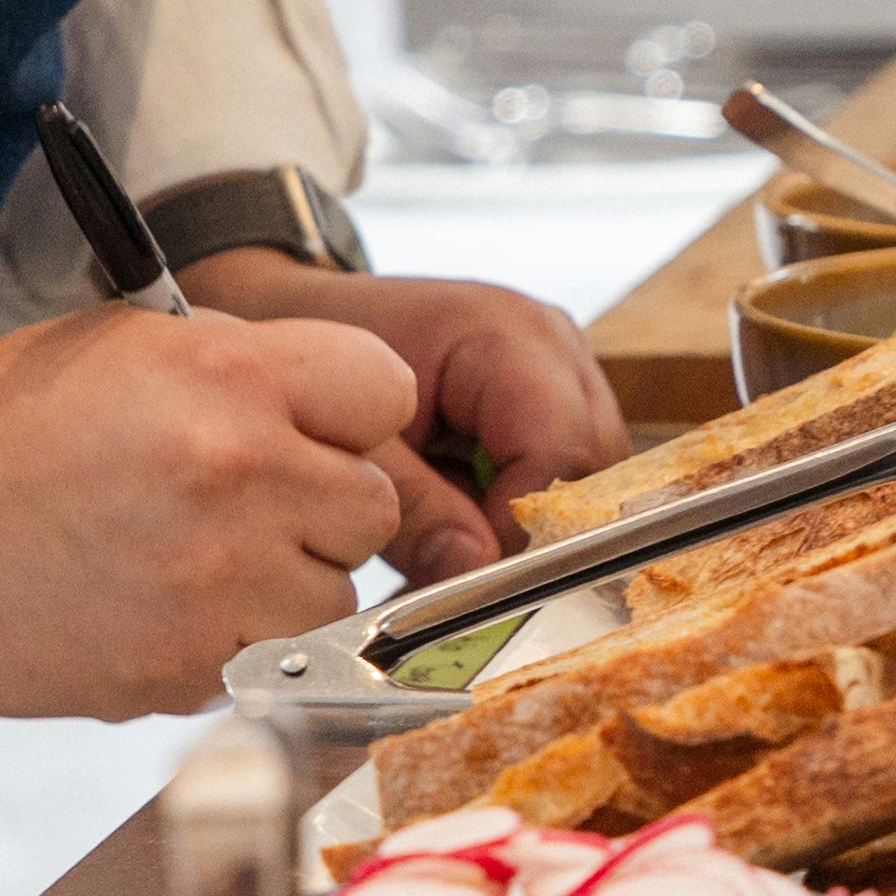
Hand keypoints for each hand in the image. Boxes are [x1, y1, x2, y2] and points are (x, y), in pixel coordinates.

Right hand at [0, 310, 423, 719]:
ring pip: (333, 599)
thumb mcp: (124, 345)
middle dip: (320, 503)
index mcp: (229, 378)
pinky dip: (230, 643)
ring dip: (285, 583)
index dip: (351, 410)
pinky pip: (267, 662)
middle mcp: (239, 480)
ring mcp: (215, 587)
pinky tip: (154, 606)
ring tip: (194, 557)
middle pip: (372, 507)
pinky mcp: (181, 672)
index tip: (313, 424)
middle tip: (244, 498)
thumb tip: (329, 413)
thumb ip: (243, 368)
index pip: (385, 391)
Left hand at [186, 253, 626, 579]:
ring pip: (591, 477)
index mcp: (505, 334)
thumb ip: (411, 507)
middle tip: (466, 571)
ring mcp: (563, 369)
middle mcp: (552, 344)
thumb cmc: (321, 368)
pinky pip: (570, 471)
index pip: (558, 444)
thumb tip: (473, 570)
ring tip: (460, 536)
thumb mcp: (354, 441)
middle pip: (591, 464)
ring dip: (534, 521)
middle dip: (538, 529)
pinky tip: (470, 514)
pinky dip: (524, 505)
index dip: (524, 521)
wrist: (304, 322)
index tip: (472, 573)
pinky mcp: (555, 399)